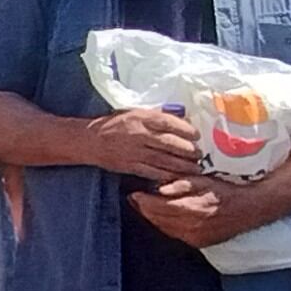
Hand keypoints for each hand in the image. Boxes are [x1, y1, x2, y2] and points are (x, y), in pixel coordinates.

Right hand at [85, 108, 201, 183]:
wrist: (91, 140)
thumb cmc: (115, 124)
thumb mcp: (135, 113)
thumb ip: (155, 118)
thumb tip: (180, 122)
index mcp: (141, 118)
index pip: (169, 123)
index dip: (186, 130)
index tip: (196, 135)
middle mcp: (139, 135)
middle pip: (170, 143)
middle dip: (188, 150)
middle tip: (199, 154)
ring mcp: (135, 152)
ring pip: (164, 160)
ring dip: (182, 165)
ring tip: (195, 168)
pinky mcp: (130, 166)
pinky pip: (152, 172)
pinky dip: (166, 175)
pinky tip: (177, 177)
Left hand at [128, 175, 252, 249]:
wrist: (251, 207)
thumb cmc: (228, 190)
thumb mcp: (204, 180)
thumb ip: (182, 185)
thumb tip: (160, 189)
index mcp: (193, 208)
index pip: (159, 207)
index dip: (143, 201)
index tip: (134, 194)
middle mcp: (192, 226)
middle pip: (158, 220)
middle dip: (144, 210)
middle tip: (135, 200)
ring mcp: (195, 237)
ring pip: (165, 229)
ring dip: (153, 219)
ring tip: (145, 208)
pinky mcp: (199, 243)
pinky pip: (175, 235)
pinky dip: (166, 226)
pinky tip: (162, 218)